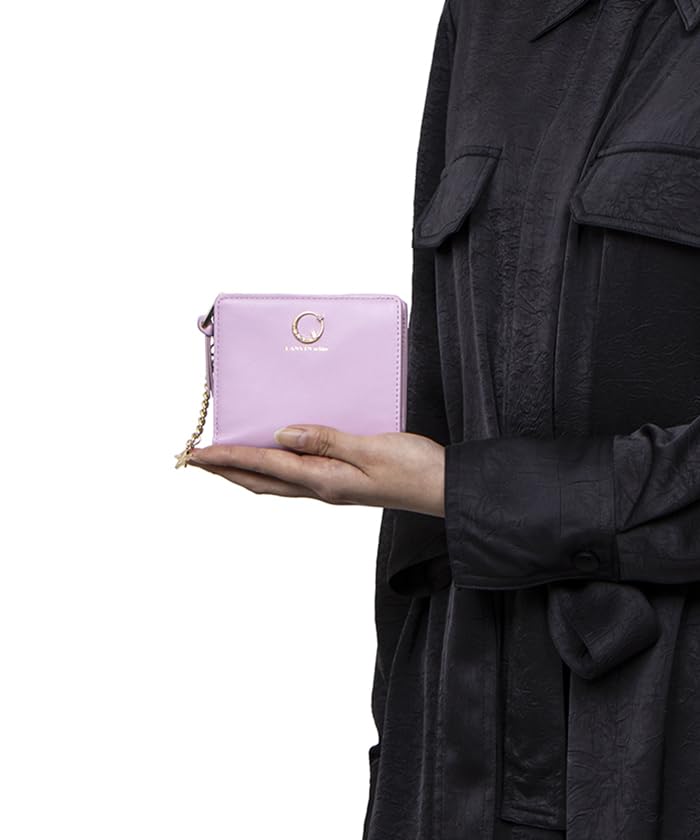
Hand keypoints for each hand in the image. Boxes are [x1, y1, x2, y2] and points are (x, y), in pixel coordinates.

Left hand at [185, 425, 444, 517]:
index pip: (265, 465)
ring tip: (220, 460)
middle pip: (260, 480)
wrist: (444, 488)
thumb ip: (325, 440)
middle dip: (225, 470)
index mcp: (324, 480)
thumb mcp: (370, 448)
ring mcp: (331, 487)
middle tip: (193, 459)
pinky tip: (272, 456)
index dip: (228, 458)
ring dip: (243, 471)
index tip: (196, 454)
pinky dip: (270, 468)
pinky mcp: (342, 482)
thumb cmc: (415, 468)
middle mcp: (321, 487)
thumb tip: (281, 433)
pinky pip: (293, 476)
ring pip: (274, 481)